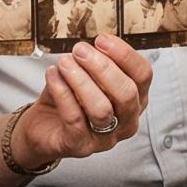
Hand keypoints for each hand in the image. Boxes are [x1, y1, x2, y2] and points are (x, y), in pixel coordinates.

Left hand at [11, 36, 150, 164]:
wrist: (42, 128)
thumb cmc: (70, 98)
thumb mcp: (86, 75)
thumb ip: (94, 63)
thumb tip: (92, 46)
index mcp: (135, 99)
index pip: (143, 75)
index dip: (125, 55)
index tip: (102, 40)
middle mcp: (126, 122)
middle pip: (126, 93)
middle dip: (103, 67)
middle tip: (80, 50)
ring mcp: (105, 138)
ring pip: (102, 109)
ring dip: (81, 81)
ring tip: (64, 62)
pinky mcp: (81, 147)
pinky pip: (75, 119)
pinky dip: (63, 93)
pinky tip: (53, 76)